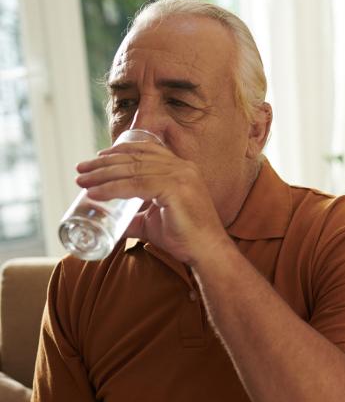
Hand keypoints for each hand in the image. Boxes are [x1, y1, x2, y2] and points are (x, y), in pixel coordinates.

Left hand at [75, 141, 230, 263]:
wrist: (206, 251)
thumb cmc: (184, 237)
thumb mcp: (153, 222)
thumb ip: (134, 218)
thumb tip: (112, 224)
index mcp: (181, 168)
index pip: (146, 150)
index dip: (119, 151)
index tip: (97, 158)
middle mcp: (182, 167)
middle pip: (135, 157)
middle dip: (104, 162)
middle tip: (81, 169)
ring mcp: (180, 176)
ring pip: (133, 169)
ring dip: (103, 174)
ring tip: (82, 180)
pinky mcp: (176, 189)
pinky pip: (136, 185)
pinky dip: (113, 188)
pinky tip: (95, 193)